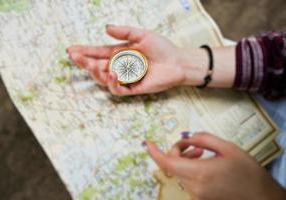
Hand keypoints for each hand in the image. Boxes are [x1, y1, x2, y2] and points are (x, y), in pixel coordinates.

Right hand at [67, 25, 187, 95]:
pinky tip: (112, 74)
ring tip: (92, 66)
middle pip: (97, 66)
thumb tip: (105, 28)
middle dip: (84, 62)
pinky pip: (118, 89)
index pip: (98, 53)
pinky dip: (112, 83)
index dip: (85, 51)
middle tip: (74, 57)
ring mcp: (125, 78)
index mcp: (120, 53)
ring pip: (104, 79)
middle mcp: (120, 66)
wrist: (178, 62)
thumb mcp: (142, 35)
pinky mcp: (133, 88)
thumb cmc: (162, 48)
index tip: (71, 49)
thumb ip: (124, 32)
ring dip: (96, 73)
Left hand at [145, 132, 285, 199]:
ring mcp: (196, 196)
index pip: (167, 162)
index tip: (147, 142)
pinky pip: (187, 181)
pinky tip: (203, 164)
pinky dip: (190, 170)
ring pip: (179, 172)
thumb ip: (202, 138)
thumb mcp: (227, 148)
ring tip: (202, 153)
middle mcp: (194, 187)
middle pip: (173, 165)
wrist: (262, 198)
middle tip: (194, 145)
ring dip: (185, 160)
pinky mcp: (199, 199)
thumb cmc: (248, 173)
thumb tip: (184, 136)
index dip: (154, 152)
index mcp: (200, 173)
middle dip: (178, 151)